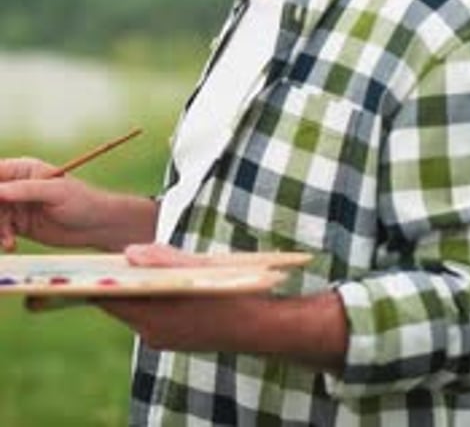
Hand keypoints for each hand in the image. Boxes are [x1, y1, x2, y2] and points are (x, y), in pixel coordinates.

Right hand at [0, 157, 109, 250]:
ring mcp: (17, 206)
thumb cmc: (81, 201)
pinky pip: (0, 230)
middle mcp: (17, 186)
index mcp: (25, 169)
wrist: (96, 226)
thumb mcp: (55, 192)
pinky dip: (2, 238)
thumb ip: (25, 190)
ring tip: (8, 239)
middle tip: (1, 223)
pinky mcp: (19, 225)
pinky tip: (11, 245)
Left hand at [97, 243, 347, 368]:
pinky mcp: (172, 339)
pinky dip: (147, 299)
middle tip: (106, 258)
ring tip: (130, 265)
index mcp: (155, 318)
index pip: (111, 298)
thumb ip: (161, 259)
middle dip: (115, 282)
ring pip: (134, 310)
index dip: (97, 278)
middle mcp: (153, 334)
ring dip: (132, 289)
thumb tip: (128, 252)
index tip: (85, 262)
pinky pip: (149, 317)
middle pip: (120, 304)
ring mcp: (162, 339)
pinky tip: (156, 282)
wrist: (261, 328)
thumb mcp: (197, 266)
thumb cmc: (231, 292)